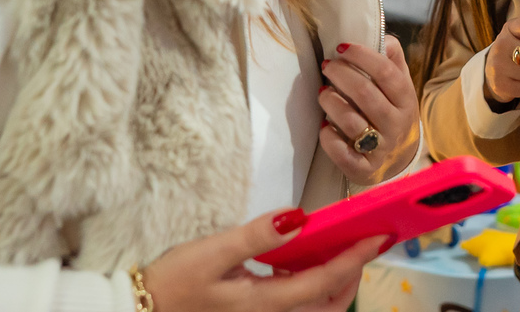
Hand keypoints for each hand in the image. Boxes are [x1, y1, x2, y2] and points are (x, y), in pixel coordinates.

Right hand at [142, 207, 387, 311]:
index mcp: (264, 304)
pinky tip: (300, 257)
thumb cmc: (172, 283)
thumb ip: (256, 236)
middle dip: (352, 276)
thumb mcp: (212, 253)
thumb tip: (298, 218)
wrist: (140, 309)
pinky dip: (310, 282)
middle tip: (364, 242)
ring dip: (334, 281)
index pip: (324, 282)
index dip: (355, 259)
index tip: (379, 237)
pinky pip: (295, 302)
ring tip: (340, 246)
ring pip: (314, 307)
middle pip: (329, 305)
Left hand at [319, 35, 419, 184]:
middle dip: (341, 75)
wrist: (399, 158)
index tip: (341, 47)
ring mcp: (381, 148)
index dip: (361, 56)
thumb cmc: (393, 111)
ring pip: (351, 122)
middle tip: (327, 66)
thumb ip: (392, 58)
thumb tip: (381, 36)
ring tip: (323, 93)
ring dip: (331, 102)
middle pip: (365, 94)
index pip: (386, 72)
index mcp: (406, 99)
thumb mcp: (400, 85)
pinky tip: (324, 126)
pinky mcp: (365, 169)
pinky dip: (328, 138)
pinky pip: (342, 154)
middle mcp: (396, 124)